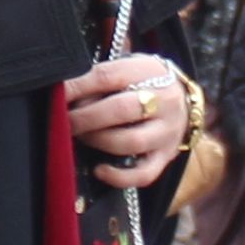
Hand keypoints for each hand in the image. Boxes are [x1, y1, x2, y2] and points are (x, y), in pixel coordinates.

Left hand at [75, 52, 188, 189]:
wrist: (185, 100)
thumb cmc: (144, 82)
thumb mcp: (128, 67)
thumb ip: (101, 77)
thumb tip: (65, 92)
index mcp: (149, 71)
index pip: (108, 76)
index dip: (78, 87)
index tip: (59, 95)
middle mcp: (163, 101)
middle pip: (121, 110)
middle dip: (85, 117)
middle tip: (65, 121)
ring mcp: (166, 132)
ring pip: (131, 142)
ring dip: (98, 141)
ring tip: (81, 137)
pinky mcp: (166, 157)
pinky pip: (143, 174)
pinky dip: (118, 176)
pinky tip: (99, 170)